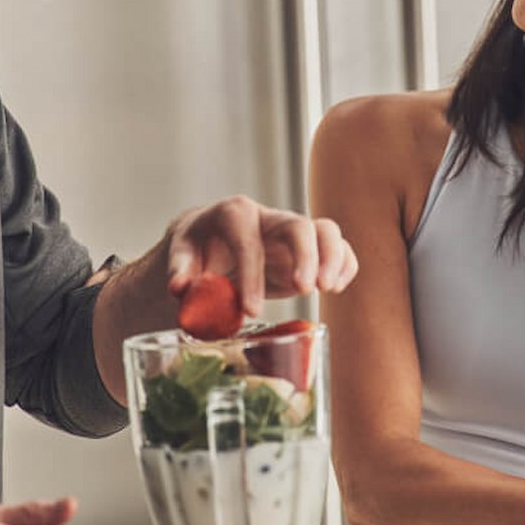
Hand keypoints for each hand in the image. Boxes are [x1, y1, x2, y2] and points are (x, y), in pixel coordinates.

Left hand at [164, 195, 356, 315]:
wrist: (212, 242)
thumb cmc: (197, 249)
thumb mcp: (182, 255)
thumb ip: (180, 269)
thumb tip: (180, 288)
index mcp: (233, 214)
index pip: (247, 238)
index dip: (251, 272)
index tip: (250, 310)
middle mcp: (268, 217)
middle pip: (298, 225)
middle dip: (305, 256)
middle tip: (305, 290)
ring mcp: (292, 230)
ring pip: (325, 230)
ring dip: (332, 258)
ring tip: (327, 289)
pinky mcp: (310, 248)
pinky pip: (338, 247)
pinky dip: (345, 264)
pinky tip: (336, 287)